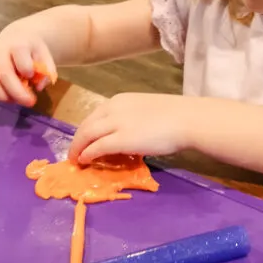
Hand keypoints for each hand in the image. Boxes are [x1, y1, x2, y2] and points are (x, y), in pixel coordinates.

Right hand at [0, 17, 56, 105]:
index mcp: (17, 43)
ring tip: (14, 100)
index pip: (19, 54)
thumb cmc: (31, 49)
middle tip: (29, 102)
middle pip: (3, 73)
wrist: (15, 37)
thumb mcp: (44, 55)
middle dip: (17, 92)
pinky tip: (3, 97)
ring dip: (2, 96)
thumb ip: (47, 70)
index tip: (32, 77)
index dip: (27, 69)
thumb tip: (38, 87)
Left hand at [69, 93, 192, 163]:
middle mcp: (113, 108)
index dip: (86, 129)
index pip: (95, 115)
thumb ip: (132, 119)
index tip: (84, 140)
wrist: (187, 119)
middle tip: (74, 152)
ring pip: (86, 135)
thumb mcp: (145, 110)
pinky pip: (96, 147)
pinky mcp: (120, 140)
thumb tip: (127, 134)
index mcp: (119, 100)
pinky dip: (87, 154)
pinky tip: (85, 161)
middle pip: (86, 124)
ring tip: (76, 159)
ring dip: (78, 148)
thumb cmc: (175, 116)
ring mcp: (116, 123)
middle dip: (78, 139)